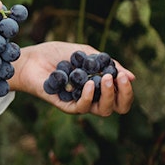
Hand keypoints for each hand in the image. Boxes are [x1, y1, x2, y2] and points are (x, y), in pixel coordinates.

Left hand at [10, 41, 135, 115]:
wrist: (32, 58)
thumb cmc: (57, 54)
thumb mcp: (87, 53)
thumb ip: (107, 64)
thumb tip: (133, 77)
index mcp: (100, 86)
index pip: (121, 96)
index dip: (127, 89)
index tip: (124, 75)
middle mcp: (92, 97)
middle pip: (118, 107)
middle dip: (123, 94)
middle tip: (119, 78)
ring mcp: (79, 103)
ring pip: (103, 111)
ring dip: (108, 95)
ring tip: (105, 78)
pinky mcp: (65, 105)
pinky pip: (82, 108)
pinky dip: (88, 97)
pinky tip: (89, 84)